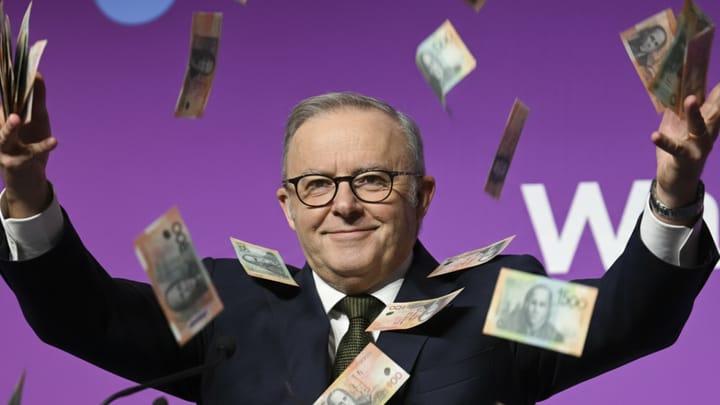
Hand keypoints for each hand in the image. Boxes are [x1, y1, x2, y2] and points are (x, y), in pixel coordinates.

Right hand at [0, 74, 57, 217]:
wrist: (28, 179)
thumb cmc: (31, 143)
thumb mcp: (38, 118)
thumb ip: (37, 98)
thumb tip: (37, 73)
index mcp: (2, 116)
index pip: (2, 94)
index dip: (3, 77)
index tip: (3, 55)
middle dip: (3, 102)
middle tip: (3, 84)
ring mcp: (4, 147)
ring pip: (3, 136)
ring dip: (8, 127)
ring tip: (16, 118)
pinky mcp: (15, 162)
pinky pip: (30, 153)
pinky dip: (43, 147)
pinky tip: (54, 141)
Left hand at [651, 84, 719, 223]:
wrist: (676, 183)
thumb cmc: (677, 150)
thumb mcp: (675, 125)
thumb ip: (676, 108)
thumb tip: (671, 85)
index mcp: (707, 122)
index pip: (716, 100)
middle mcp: (707, 132)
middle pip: (716, 111)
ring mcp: (698, 147)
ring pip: (699, 128)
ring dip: (695, 113)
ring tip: (691, 99)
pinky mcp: (685, 159)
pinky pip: (675, 150)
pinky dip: (665, 142)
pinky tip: (655, 135)